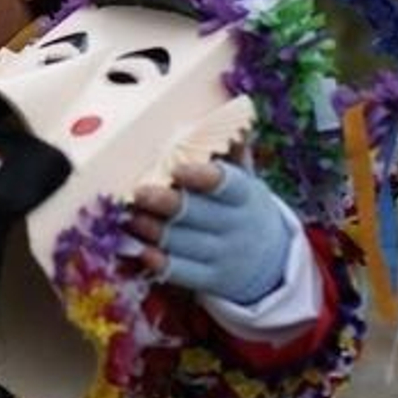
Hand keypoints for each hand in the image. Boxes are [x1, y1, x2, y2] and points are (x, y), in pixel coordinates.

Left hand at [125, 161, 291, 304]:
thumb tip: (231, 116)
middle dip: (165, 202)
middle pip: (197, 214)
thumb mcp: (245, 180)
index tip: (178, 168)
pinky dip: (160, 262)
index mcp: (245, 196)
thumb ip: (233, 153)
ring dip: (152, 229)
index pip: (228, 185)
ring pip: (183, 243)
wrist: (269, 262)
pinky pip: (182, 273)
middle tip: (137, 192)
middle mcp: (237, 227)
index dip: (203, 177)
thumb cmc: (241, 208)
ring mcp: (225, 257)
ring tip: (128, 216)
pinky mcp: (212, 281)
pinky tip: (140, 250)